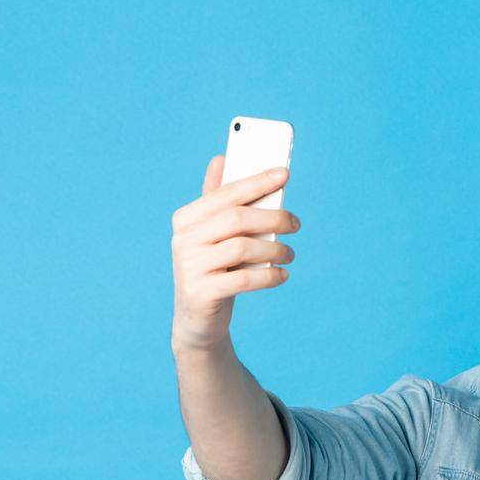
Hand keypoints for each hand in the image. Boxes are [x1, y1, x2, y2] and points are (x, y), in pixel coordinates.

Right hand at [169, 155, 301, 350]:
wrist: (198, 321)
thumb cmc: (213, 270)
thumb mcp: (214, 236)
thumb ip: (218, 200)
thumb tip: (221, 158)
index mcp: (186, 218)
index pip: (226, 193)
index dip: (256, 182)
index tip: (285, 174)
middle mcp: (183, 239)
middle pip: (236, 218)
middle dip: (273, 217)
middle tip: (296, 223)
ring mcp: (189, 266)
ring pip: (242, 248)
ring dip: (275, 248)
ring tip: (290, 253)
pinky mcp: (201, 293)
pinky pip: (244, 279)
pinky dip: (269, 275)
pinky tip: (282, 275)